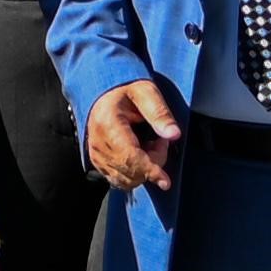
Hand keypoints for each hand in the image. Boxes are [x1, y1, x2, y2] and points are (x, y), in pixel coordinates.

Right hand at [85, 76, 184, 192]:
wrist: (103, 92)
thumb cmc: (126, 90)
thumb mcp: (146, 92)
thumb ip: (160, 113)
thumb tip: (175, 135)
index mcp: (108, 124)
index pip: (129, 156)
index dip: (149, 171)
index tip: (166, 181)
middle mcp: (98, 143)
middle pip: (129, 171)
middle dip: (153, 163)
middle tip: (161, 140)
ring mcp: (96, 155)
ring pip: (125, 179)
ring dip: (144, 169)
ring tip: (150, 145)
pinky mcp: (98, 162)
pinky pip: (119, 179)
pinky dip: (135, 173)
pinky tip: (141, 154)